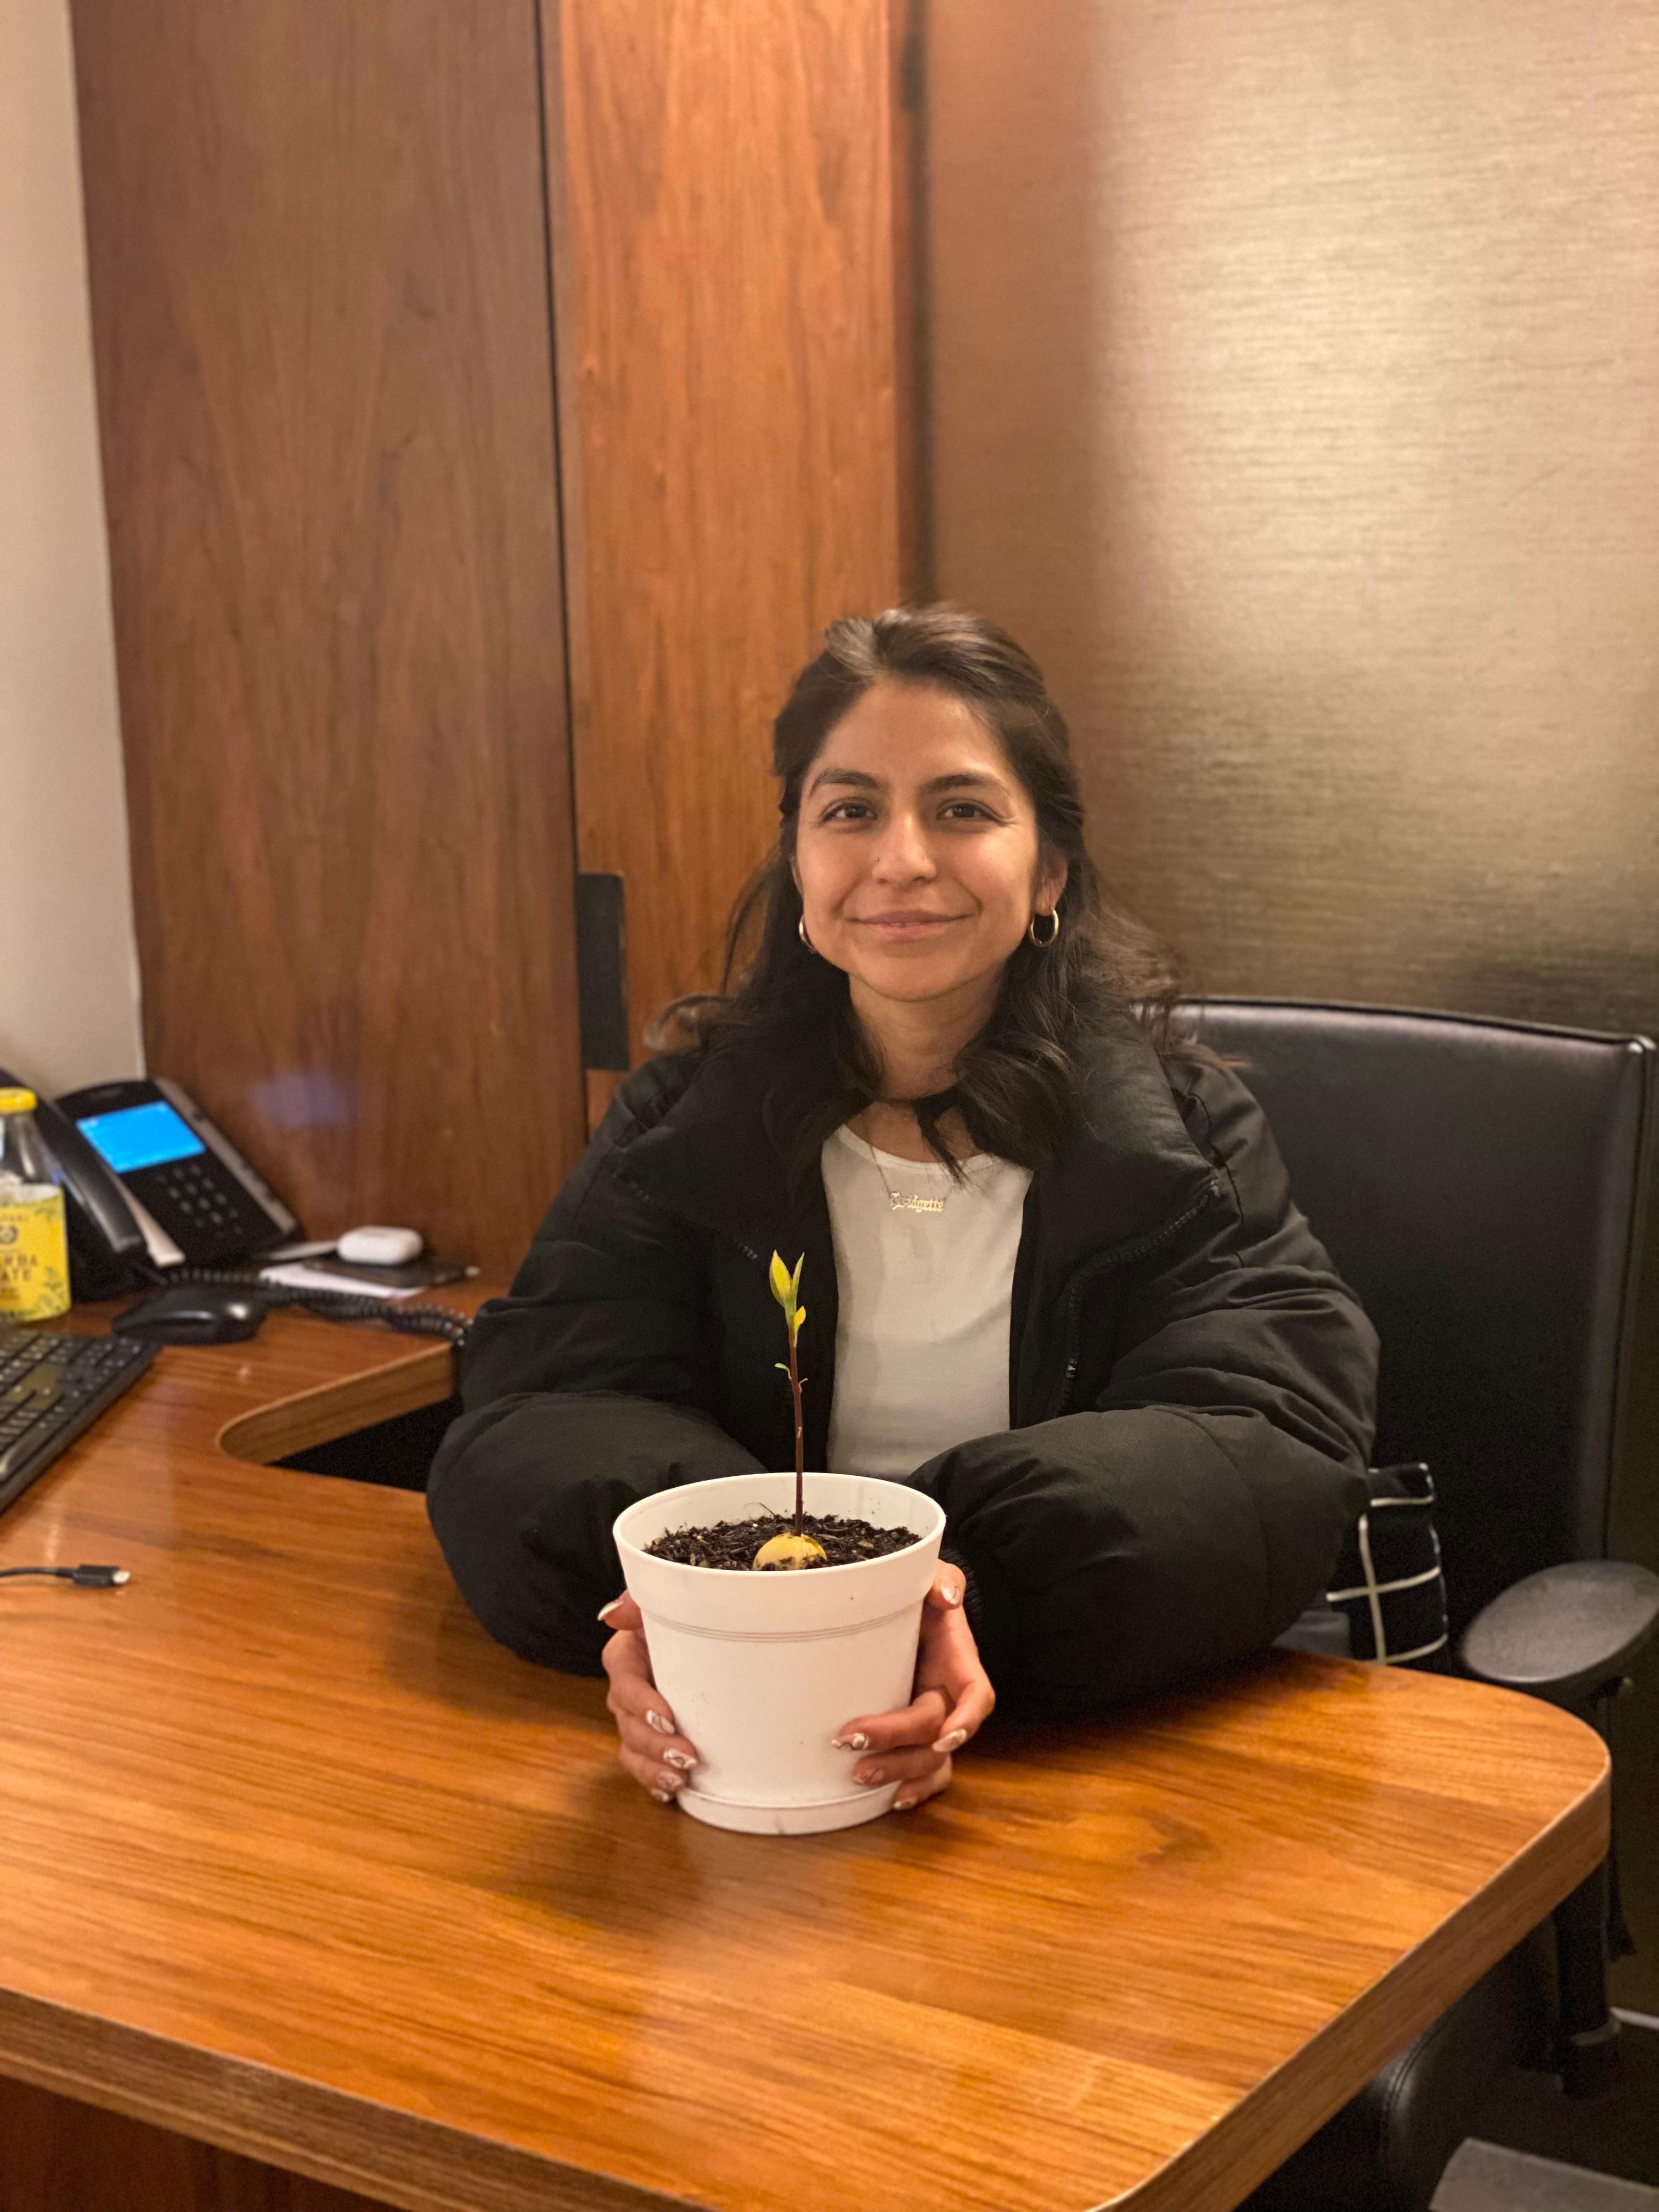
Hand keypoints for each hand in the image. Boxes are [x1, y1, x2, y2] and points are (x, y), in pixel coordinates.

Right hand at [598, 1593, 699, 1803]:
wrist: (698, 1634)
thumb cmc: (679, 1617)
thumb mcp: (659, 1605)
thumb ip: (638, 1603)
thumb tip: (613, 1614)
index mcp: (625, 1657)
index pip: (624, 1682)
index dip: (641, 1703)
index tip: (667, 1717)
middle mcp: (626, 1691)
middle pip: (628, 1724)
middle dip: (654, 1745)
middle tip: (686, 1755)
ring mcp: (636, 1718)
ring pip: (632, 1750)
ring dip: (652, 1770)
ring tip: (678, 1781)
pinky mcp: (651, 1737)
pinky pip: (642, 1765)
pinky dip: (653, 1780)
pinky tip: (670, 1792)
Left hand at [833, 1563, 994, 1812]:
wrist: (911, 1608)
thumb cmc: (923, 1594)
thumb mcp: (933, 1575)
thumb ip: (943, 1580)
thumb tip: (946, 1597)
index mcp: (958, 1659)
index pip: (976, 1696)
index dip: (966, 1721)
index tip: (942, 1735)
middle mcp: (949, 1695)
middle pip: (936, 1732)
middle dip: (898, 1743)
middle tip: (852, 1740)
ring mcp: (934, 1718)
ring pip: (931, 1760)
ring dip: (898, 1772)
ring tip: (858, 1775)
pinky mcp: (916, 1733)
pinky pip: (926, 1771)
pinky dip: (914, 1789)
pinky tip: (889, 1801)